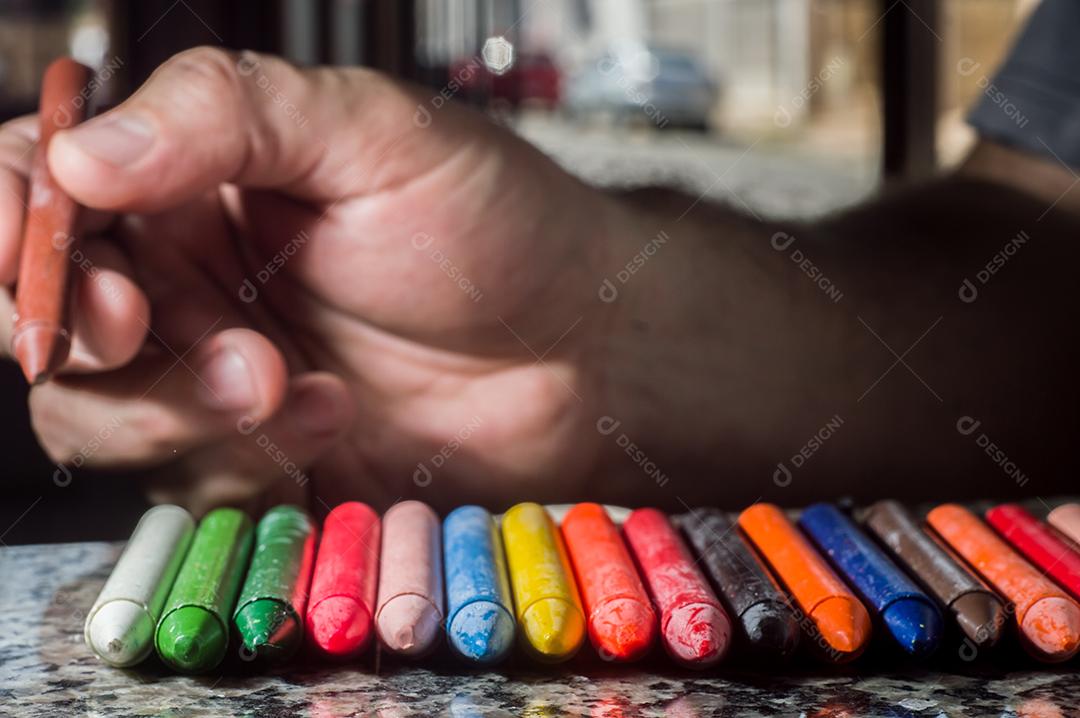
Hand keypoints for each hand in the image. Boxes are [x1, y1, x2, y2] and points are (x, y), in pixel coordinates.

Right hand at [0, 47, 626, 512]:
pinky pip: (183, 474)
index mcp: (196, 172)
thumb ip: (228, 116)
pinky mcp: (253, 452)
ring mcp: (213, 369)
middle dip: (84, 330)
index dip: (15, 221)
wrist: (576, 348)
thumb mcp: (374, 133)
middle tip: (149, 328)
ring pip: (94, 408)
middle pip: (47, 309)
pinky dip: (239, 454)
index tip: (43, 255)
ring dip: (171, 403)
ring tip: (281, 378)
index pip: (43, 181)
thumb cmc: (494, 226)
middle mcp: (188, 271)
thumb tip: (84, 150)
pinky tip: (329, 416)